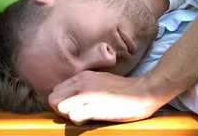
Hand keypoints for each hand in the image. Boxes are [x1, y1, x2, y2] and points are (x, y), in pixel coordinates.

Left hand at [48, 71, 167, 124]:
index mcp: (81, 76)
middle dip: (61, 109)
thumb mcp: (99, 79)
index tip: (74, 107)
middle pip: (53, 99)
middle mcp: (81, 83)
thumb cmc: (123, 89)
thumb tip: (72, 96)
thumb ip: (84, 85)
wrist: (143, 91)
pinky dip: (78, 121)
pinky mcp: (95, 107)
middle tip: (76, 114)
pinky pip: (73, 116)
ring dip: (68, 115)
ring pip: (60, 107)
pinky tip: (89, 120)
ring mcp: (87, 95)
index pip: (56, 91)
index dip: (62, 101)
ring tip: (83, 117)